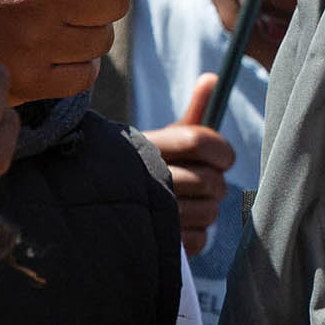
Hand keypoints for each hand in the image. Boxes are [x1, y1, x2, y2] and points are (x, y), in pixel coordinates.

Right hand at [146, 71, 235, 256]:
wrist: (101, 208)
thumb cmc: (146, 169)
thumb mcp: (165, 139)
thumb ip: (193, 113)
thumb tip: (213, 78)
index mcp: (150, 146)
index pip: (199, 140)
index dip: (221, 150)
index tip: (223, 159)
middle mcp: (148, 178)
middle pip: (211, 181)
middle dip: (216, 183)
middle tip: (204, 183)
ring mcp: (152, 214)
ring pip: (210, 212)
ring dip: (206, 210)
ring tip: (186, 205)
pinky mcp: (157, 245)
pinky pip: (200, 238)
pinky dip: (195, 234)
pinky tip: (178, 227)